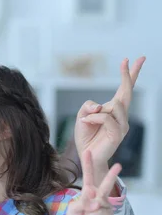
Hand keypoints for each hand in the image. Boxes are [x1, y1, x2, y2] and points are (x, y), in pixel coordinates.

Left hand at [67, 150, 120, 214]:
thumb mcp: (73, 210)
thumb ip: (81, 203)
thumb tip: (94, 200)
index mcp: (88, 192)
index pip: (88, 177)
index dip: (88, 164)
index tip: (88, 151)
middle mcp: (98, 197)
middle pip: (105, 185)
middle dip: (111, 176)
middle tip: (118, 165)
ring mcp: (105, 206)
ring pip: (97, 206)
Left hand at [74, 57, 144, 184]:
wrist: (86, 156)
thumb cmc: (85, 136)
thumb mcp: (82, 116)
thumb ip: (88, 106)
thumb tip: (99, 106)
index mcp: (113, 110)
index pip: (124, 89)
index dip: (128, 74)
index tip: (129, 59)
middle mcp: (121, 116)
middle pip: (127, 92)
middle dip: (130, 75)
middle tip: (134, 59)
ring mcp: (122, 125)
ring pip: (114, 106)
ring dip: (96, 111)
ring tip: (86, 120)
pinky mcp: (118, 134)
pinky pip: (106, 118)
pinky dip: (94, 118)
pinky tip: (86, 122)